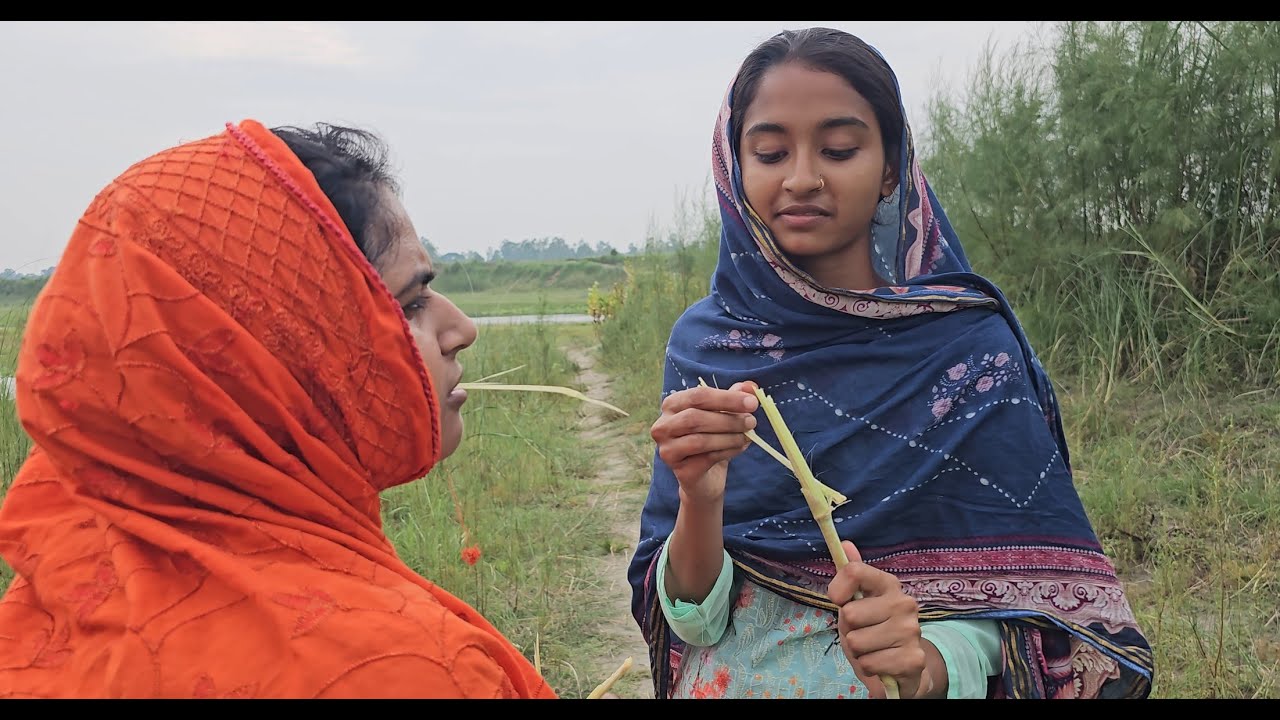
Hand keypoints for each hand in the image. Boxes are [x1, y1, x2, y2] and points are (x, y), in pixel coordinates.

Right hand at [650, 382, 758, 504]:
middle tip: (752, 422)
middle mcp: (663, 426)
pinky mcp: (679, 470)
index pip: (698, 395)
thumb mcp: (724, 413)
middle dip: (728, 419)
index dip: (726, 398)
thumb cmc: (712, 437)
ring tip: (747, 437)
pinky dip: (728, 451)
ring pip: (700, 440)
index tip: (752, 403)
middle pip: (695, 417)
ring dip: (729, 437)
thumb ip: (736, 397)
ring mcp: (668, 449)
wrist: (706, 475)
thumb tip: (750, 386)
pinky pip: (706, 458)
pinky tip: (740, 447)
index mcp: (672, 405)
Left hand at [827, 541, 936, 698]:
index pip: (854, 571)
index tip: (840, 601)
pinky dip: (869, 668)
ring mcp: (911, 631)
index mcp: (888, 584)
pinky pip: (869, 664)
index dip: (838, 590)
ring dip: (858, 652)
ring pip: (856, 642)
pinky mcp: (913, 659)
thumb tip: (845, 544)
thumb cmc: (874, 630)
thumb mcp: (857, 603)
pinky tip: (882, 665)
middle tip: (863, 633)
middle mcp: (904, 603)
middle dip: (849, 630)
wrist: (905, 666)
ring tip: (872, 650)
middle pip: (849, 614)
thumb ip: (850, 576)